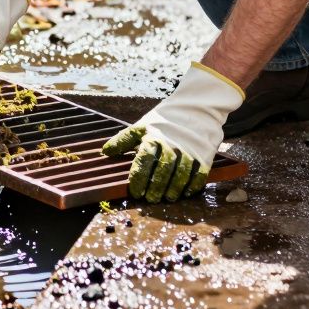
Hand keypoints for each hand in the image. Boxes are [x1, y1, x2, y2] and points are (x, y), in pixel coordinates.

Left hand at [102, 63, 244, 202]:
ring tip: (167, 198)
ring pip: (180, 175)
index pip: (143, 161)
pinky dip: (191, 186)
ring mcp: (189, 151)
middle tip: (151, 200)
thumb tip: (105, 152)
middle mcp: (171, 145)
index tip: (136, 192)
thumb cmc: (164, 121)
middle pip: (162, 171)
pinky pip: (198, 174)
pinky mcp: (203, 155)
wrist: (195, 108)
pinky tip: (184, 193)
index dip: (138, 178)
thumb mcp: (142, 127)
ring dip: (173, 190)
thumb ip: (123, 140)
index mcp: (153, 138)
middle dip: (155, 188)